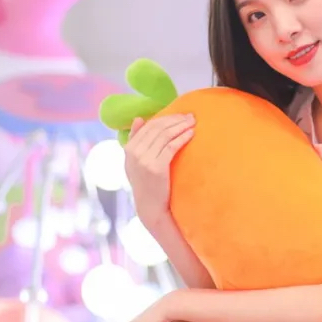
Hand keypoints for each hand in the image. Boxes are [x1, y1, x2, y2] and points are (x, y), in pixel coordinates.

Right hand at [124, 114, 194, 229]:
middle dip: (175, 120)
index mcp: (128, 149)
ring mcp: (145, 160)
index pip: (149, 126)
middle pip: (158, 128)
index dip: (165, 118)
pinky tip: (191, 134)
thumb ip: (135, 140)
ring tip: (193, 122)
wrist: (149, 207)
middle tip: (190, 116)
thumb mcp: (134, 162)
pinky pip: (172, 146)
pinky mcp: (157, 167)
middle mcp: (135, 152)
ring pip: (165, 135)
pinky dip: (182, 137)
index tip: (179, 114)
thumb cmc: (145, 184)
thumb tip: (139, 118)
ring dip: (181, 126)